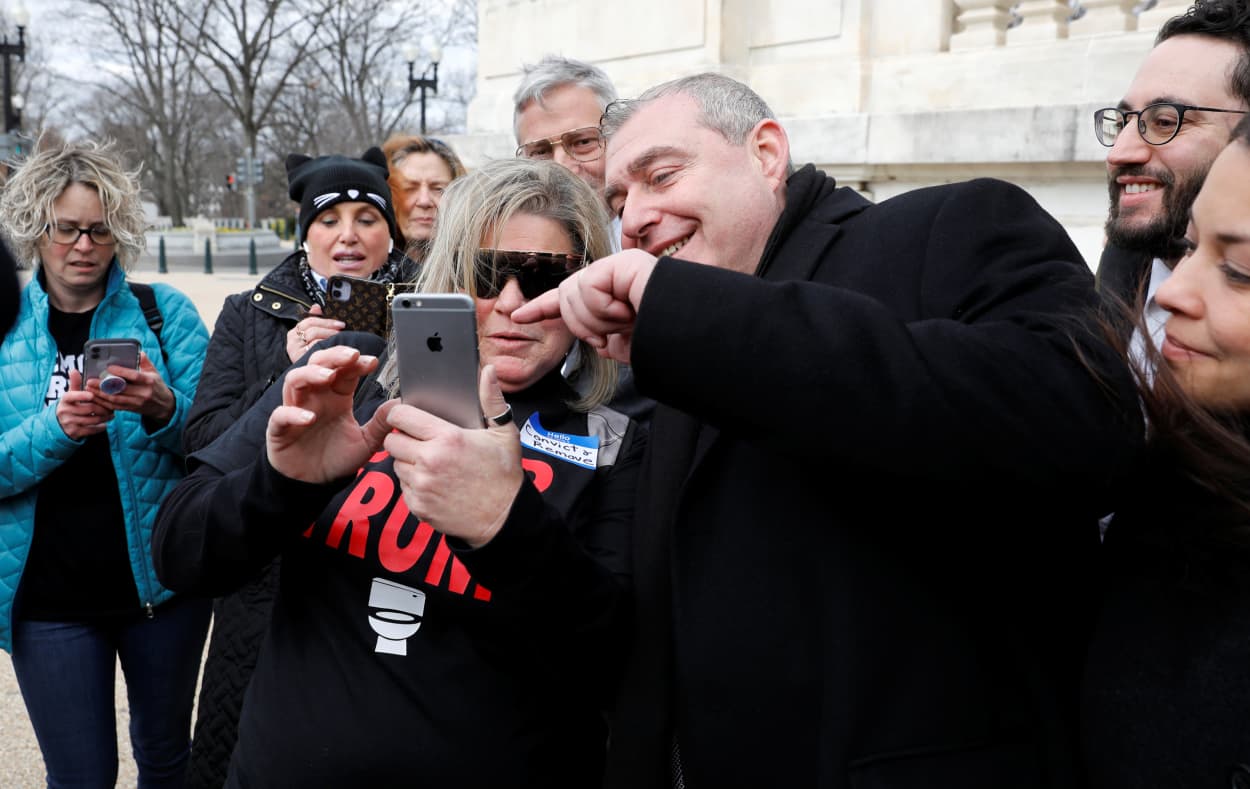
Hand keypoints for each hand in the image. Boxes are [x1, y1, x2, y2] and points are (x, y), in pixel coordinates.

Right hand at [57, 369, 113, 439]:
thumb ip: (75, 383)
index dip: (81, 395)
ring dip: (105, 417)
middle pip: (89, 409)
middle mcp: (65, 411)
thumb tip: (74, 370)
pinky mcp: (74, 432)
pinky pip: (92, 430)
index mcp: (65, 400)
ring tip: (111, 414)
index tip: (92, 395)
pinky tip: (105, 423)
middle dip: (103, 408)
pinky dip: (101, 427)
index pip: (71, 396)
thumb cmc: (70, 405)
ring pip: (92, 420)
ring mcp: (69, 423)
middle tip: (112, 407)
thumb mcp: (71, 394)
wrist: (60, 424)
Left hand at [85, 351, 174, 426]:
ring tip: (89, 388)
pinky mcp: (132, 409)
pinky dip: (104, 402)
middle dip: (103, 385)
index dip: (121, 372)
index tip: (108, 368)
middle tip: (90, 380)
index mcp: (149, 381)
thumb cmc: (157, 386)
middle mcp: (143, 393)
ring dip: (100, 394)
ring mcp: (137, 403)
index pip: (134, 376)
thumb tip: (137, 351)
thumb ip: (145, 361)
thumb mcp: (154, 372)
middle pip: (121, 389)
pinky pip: (115, 407)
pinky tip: (95, 397)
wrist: (164, 405)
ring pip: (115, 399)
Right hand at [266, 345, 392, 482]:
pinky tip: (308, 417)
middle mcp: (316, 398)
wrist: (315, 484)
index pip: (345, 371)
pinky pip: (281, 415)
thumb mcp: (367, 442)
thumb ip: (381, 423)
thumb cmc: (338, 458)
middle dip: (334, 356)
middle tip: (352, 355)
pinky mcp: (280, 430)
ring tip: (329, 376)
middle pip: (318, 364)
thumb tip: (401, 404)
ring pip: (295, 380)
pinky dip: (293, 413)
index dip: (356, 362)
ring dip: (311, 374)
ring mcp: (296, 410)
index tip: (372, 362)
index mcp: (337, 398)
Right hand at [287, 305, 344, 361]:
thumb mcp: (312, 337)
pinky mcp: (302, 362)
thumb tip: (316, 307)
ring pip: (316, 340)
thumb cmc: (311, 356)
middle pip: (313, 330)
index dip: (327, 322)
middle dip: (330, 330)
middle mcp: (292, 343)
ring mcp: (296, 353)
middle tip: (342, 332)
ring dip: (330, 339)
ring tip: (341, 341)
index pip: (309, 321)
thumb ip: (314, 321)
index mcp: (294, 334)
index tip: (340, 325)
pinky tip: (336, 350)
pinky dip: (328, 349)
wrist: (307, 377)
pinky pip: (317, 351)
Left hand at [384, 365, 522, 548]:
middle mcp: (430, 461)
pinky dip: (414, 485)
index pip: (400, 417)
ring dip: (407, 462)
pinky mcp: (418, 506)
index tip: (408, 418)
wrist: (504, 519)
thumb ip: (491, 399)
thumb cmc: (504, 475)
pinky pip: (403, 488)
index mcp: (447, 438)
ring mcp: (422, 486)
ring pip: (395, 465)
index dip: (401, 414)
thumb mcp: (504, 433)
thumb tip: (488, 371)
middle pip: (391, 441)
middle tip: (422, 443)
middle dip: (403, 439)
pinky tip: (435, 483)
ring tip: (431, 464)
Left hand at [511, 248, 656, 363]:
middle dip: (582, 325)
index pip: (569, 298)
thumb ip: (601, 337)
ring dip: (596, 321)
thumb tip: (590, 338)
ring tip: (626, 323)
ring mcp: (619, 267)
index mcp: (611, 296)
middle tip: (612, 335)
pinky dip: (604, 309)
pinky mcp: (623, 263)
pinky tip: (627, 311)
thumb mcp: (623, 345)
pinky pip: (589, 288)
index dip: (543, 306)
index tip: (520, 314)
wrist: (690, 339)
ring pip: (573, 295)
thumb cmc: (664, 342)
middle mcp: (613, 277)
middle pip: (566, 297)